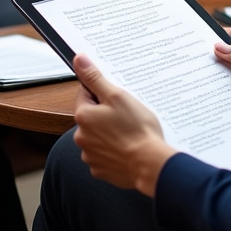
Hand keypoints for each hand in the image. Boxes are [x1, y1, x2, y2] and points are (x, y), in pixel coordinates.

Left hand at [71, 55, 176, 196]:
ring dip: (109, 133)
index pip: (85, 95)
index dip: (102, 94)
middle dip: (105, 114)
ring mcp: (90, 155)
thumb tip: (79, 60)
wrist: (151, 165)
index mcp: (83, 116)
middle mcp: (81, 137)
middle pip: (91, 116)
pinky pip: (104, 155)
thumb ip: (95, 78)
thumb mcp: (117, 96)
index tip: (116, 99)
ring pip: (98, 136)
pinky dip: (113, 151)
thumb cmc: (137, 131)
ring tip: (129, 134)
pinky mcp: (100, 170)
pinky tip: (128, 148)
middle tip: (126, 116)